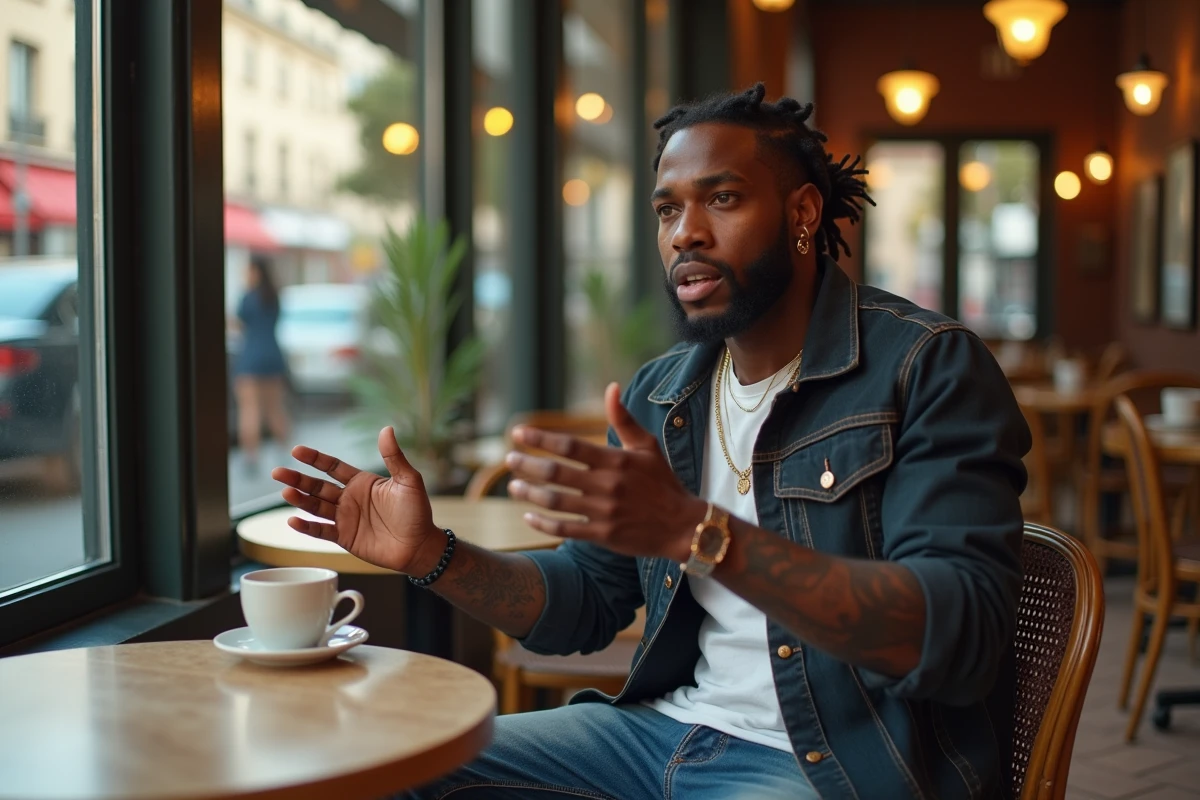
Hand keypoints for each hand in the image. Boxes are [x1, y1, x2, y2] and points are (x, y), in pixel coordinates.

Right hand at [270, 427, 443, 575]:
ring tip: (285, 492)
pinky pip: (321, 531)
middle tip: (277, 473)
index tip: (296, 451)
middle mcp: (349, 498)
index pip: (332, 467)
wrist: (420, 545)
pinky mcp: (344, 537)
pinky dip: (307, 527)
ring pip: (316, 506)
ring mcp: (345, 518)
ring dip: (300, 500)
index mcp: (361, 482)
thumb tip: (387, 429)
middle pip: (317, 486)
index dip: (314, 459)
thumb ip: (394, 457)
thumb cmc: (417, 512)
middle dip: (298, 479)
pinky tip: (293, 520)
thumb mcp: (408, 480)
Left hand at [505, 383, 707, 561]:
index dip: (540, 438)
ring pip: (556, 501)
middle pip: (557, 473)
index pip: (569, 446)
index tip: (518, 433)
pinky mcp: (603, 535)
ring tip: (512, 486)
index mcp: (615, 461)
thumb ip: (623, 419)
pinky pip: (565, 530)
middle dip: (528, 464)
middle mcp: (607, 486)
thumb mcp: (647, 447)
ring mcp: (604, 512)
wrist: (683, 526)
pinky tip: (528, 516)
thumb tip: (611, 387)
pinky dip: (543, 524)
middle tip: (508, 459)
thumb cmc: (663, 482)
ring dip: (530, 493)